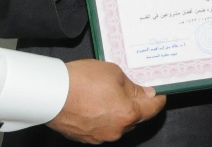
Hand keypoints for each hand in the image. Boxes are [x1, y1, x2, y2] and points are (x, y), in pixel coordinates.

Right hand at [48, 60, 165, 143]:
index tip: (160, 94)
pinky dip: (103, 118)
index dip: (158, 99)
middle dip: (136, 104)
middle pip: (136, 118)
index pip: (153, 108)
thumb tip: (144, 93)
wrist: (51, 93)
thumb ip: (133, 86)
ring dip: (118, 112)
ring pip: (119, 124)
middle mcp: (118, 130)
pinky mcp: (87, 138)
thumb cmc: (80, 81)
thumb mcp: (114, 73)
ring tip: (107, 95)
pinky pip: (102, 128)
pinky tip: (95, 105)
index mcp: (129, 114)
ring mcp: (101, 136)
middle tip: (131, 89)